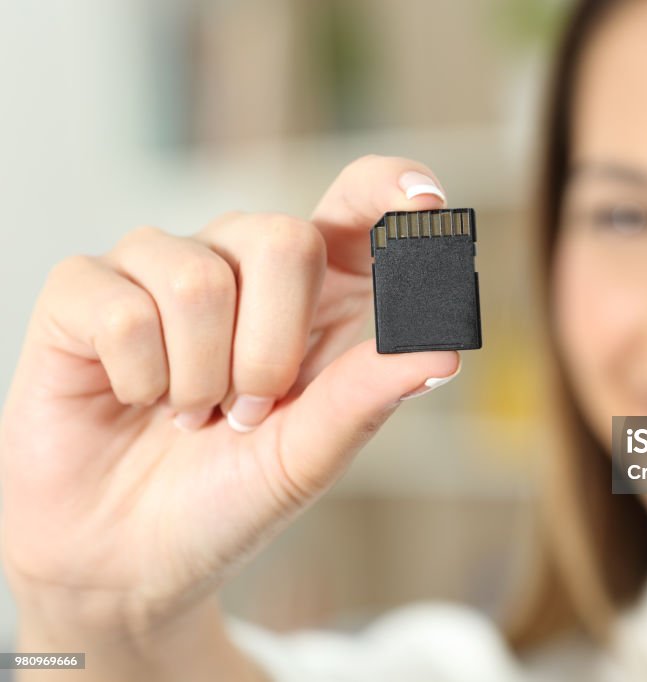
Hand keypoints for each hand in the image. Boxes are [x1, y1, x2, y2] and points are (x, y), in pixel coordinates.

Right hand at [0, 156, 457, 649]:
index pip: (357, 201)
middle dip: (273, 348)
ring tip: (192, 416)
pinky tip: (135, 399)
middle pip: (283, 237)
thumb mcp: (311, 454)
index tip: (427, 204)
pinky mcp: (84, 290)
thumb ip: (369, 394)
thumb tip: (445, 348)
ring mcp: (160, 268)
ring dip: (201, 377)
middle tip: (251, 411)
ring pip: (198, 279)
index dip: (390, 187)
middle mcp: (242, 263)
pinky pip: (122, 309)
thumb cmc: (230, 497)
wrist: (131, 558)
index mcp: (316, 292)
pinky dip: (138, 379)